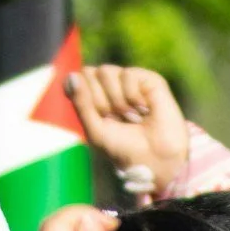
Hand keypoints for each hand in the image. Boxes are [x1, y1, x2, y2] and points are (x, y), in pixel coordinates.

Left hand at [66, 65, 188, 193]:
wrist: (157, 159)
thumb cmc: (125, 149)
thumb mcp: (96, 131)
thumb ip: (81, 104)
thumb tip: (73, 76)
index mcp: (93, 98)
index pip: (74, 79)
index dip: (79, 92)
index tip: (93, 114)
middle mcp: (109, 86)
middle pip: (88, 72)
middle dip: (99, 101)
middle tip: (115, 119)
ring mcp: (127, 81)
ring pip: (105, 71)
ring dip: (116, 100)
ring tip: (131, 117)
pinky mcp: (147, 79)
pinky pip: (127, 74)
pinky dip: (132, 96)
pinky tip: (144, 109)